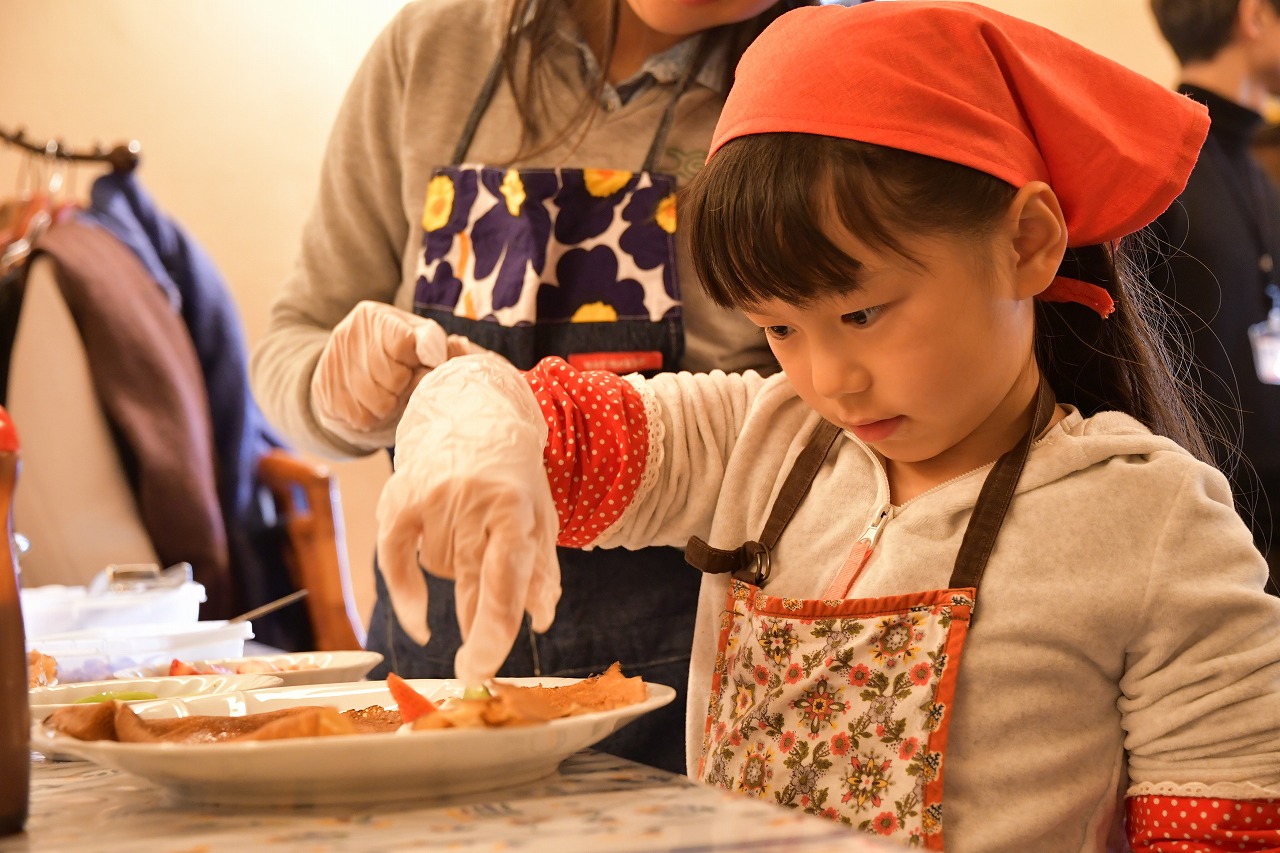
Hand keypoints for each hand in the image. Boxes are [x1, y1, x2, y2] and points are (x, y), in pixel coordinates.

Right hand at [310, 301, 486, 445]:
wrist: (345, 372)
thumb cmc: (394, 356)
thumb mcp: (417, 341)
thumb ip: (439, 345)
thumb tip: (458, 345)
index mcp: (375, 317)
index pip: (404, 345)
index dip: (418, 363)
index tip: (418, 366)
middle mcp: (349, 334)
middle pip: (393, 377)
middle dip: (405, 386)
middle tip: (403, 384)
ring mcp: (333, 363)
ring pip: (378, 401)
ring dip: (391, 405)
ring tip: (390, 395)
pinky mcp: (324, 390)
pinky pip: (361, 417)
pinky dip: (373, 418)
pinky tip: (372, 405)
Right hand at [376, 355, 560, 682]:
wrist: (472, 410)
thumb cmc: (513, 471)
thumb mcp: (540, 514)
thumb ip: (541, 569)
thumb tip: (539, 620)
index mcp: (514, 507)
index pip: (504, 579)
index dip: (494, 630)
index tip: (484, 667)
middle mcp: (471, 502)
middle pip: (470, 584)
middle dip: (474, 630)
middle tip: (474, 666)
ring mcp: (431, 499)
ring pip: (440, 571)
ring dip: (456, 575)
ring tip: (471, 538)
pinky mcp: (398, 498)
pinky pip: (393, 561)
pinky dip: (406, 594)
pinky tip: (420, 620)